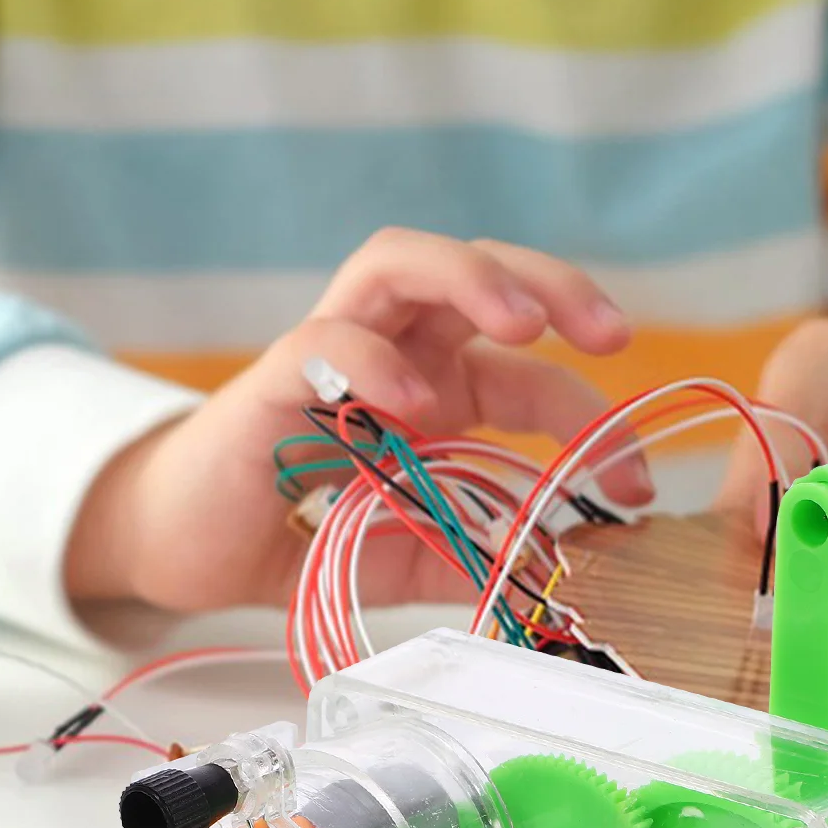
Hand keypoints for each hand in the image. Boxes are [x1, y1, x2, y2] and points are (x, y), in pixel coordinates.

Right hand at [65, 230, 652, 612]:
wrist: (189, 547)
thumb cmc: (305, 533)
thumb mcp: (415, 552)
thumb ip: (479, 550)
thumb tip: (563, 564)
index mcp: (445, 382)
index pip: (534, 377)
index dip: (595, 420)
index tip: (637, 482)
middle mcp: (398, 349)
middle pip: (479, 270)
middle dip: (554, 284)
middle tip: (610, 335)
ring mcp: (334, 351)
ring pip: (401, 263)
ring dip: (471, 278)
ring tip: (525, 324)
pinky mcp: (271, 378)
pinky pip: (324, 338)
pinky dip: (374, 359)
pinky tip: (414, 403)